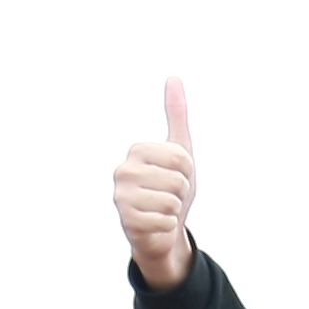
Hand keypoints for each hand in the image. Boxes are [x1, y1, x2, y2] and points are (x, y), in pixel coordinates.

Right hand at [112, 78, 196, 288]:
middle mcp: (123, 170)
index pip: (182, 157)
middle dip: (181, 192)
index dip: (187, 171)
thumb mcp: (180, 151)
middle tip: (169, 196)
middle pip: (177, 180)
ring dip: (175, 210)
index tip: (175, 176)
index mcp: (137, 150)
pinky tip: (158, 224)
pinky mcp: (125, 221)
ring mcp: (121, 197)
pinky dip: (168, 226)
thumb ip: (176, 115)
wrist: (163, 230)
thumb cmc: (170, 188)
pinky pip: (164, 221)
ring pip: (171, 201)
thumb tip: (173, 78)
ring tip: (163, 209)